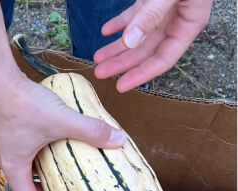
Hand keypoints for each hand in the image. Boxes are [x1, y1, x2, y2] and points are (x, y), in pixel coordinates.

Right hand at [0, 74, 126, 190]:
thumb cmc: (24, 106)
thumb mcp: (62, 122)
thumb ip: (91, 131)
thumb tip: (119, 140)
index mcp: (15, 168)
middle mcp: (6, 161)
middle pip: (25, 188)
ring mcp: (5, 145)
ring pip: (23, 170)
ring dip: (40, 176)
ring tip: (60, 175)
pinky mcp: (7, 131)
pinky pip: (23, 153)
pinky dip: (37, 158)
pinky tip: (51, 145)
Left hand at [94, 0, 212, 91]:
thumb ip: (151, 16)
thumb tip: (130, 42)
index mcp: (189, 23)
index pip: (164, 58)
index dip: (141, 74)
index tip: (120, 85)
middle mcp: (177, 20)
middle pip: (146, 49)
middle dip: (121, 62)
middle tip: (99, 72)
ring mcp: (164, 9)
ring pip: (137, 35)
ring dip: (116, 46)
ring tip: (97, 57)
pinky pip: (134, 16)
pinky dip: (119, 23)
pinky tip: (105, 32)